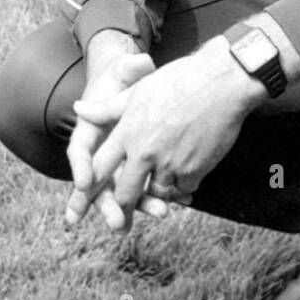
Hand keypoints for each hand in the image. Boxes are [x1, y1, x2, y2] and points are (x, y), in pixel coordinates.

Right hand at [65, 47, 154, 228]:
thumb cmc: (122, 76)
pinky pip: (142, 186)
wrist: (131, 82)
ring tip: (160, 213)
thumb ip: (130, 68)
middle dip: (108, 204)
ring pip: (123, 189)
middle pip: (100, 182)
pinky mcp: (135, 167)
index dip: (81, 168)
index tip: (84, 184)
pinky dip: (155, 197)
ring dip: (139, 205)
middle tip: (118, 223)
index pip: (80, 151)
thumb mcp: (124, 69)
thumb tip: (141, 62)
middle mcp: (100, 151)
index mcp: (89, 128)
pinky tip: (174, 206)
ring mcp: (117, 162)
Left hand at [73, 37, 264, 232]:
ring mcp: (169, 163)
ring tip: (161, 194)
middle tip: (120, 218)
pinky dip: (183, 188)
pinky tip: (186, 180)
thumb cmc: (179, 80)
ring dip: (158, 194)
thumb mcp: (138, 90)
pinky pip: (183, 190)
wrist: (221, 82)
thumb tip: (78, 108)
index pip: (100, 168)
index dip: (89, 188)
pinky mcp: (193, 170)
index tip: (85, 199)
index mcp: (128, 132)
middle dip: (123, 206)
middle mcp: (144, 151)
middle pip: (126, 192)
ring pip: (156, 193)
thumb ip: (108, 108)